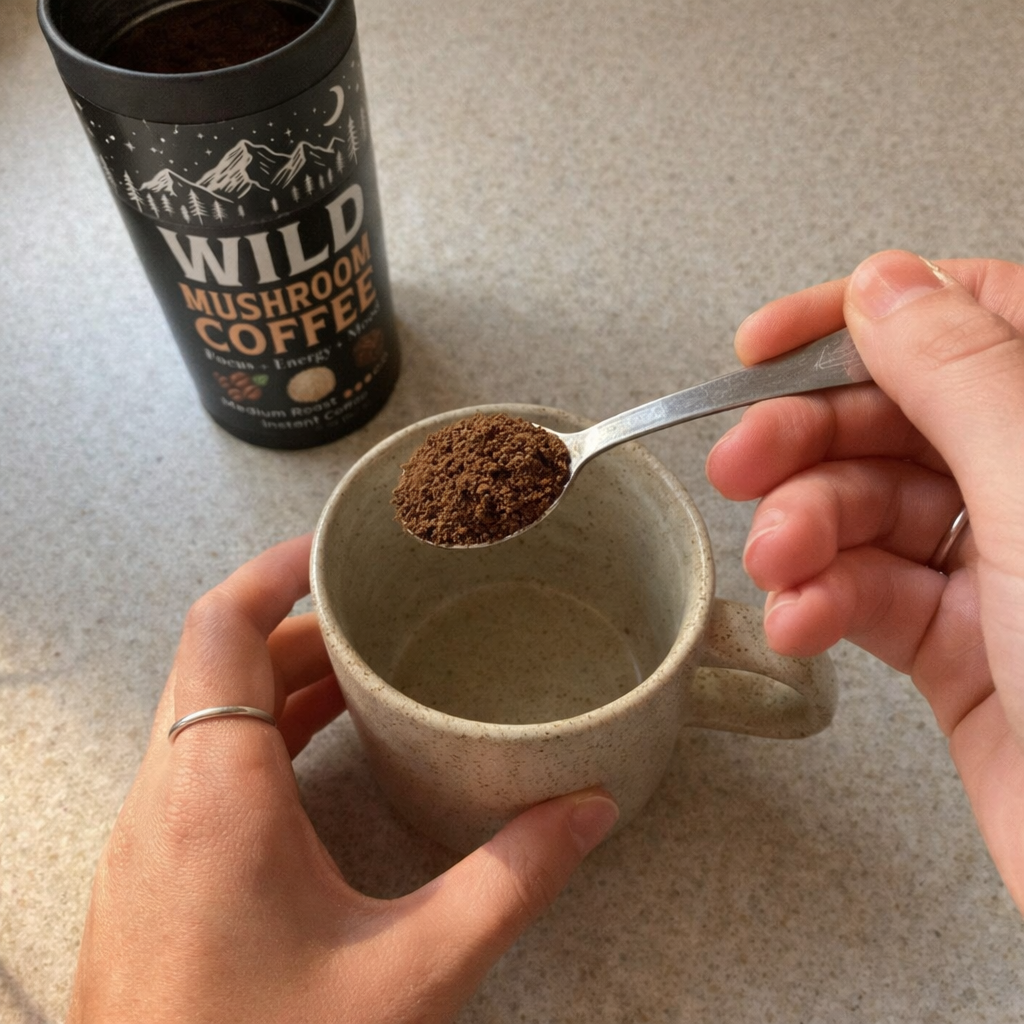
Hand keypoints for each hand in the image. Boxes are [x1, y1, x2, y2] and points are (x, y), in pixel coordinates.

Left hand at [68, 535, 617, 1022]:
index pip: (219, 628)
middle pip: (219, 663)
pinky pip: (199, 765)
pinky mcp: (152, 877)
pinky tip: (320, 758)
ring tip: (363, 676)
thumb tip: (590, 811)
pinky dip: (260, 736)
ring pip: (205, 714)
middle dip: (300, 627)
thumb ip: (509, 883)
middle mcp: (163, 801)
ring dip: (279, 682)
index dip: (273, 569)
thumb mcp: (410, 975)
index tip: (334, 548)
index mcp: (214, 794)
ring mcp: (147, 841)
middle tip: (377, 619)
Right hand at [705, 250, 1023, 908]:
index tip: (765, 347)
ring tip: (780, 565)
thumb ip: (960, 374)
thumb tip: (884, 285)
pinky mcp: (959, 644)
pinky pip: (865, 594)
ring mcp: (1001, 565)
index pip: (965, 314)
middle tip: (741, 460)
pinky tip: (802, 619)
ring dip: (805, 531)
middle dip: (806, 439)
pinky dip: (820, 601)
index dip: (856, 320)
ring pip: (868, 509)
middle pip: (894, 417)